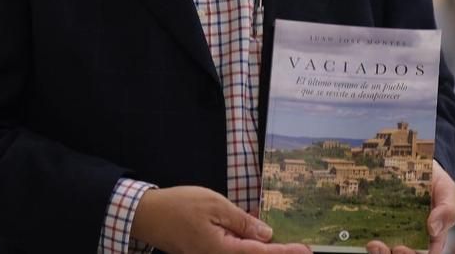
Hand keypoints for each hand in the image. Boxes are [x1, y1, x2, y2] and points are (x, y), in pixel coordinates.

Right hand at [131, 186, 311, 253]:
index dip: (286, 253)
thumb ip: (242, 222)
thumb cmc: (178, 206)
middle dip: (277, 253)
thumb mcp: (215, 205)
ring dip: (263, 252)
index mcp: (223, 250)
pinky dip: (249, 249)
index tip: (306, 251)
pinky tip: (259, 242)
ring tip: (286, 247)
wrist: (148, 215)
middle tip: (302, 250)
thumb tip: (266, 233)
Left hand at [367, 161, 454, 253]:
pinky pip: (370, 232)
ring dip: (379, 252)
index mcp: (432, 233)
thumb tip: (433, 230)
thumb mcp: (447, 191)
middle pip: (404, 253)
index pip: (426, 252)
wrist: (416, 162)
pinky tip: (360, 234)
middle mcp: (412, 235)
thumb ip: (447, 209)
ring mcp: (394, 227)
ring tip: (373, 245)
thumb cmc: (435, 180)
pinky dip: (365, 237)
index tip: (401, 248)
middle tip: (389, 247)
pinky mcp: (378, 217)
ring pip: (386, 249)